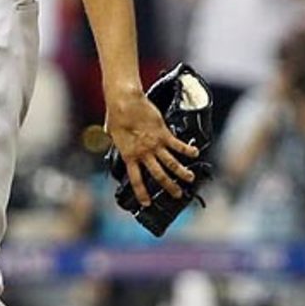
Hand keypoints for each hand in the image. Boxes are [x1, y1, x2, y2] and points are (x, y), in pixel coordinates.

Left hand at [106, 90, 199, 206]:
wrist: (125, 102)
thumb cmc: (116, 114)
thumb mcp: (112, 131)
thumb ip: (117, 138)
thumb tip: (110, 133)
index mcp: (129, 155)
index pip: (136, 180)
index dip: (142, 193)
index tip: (147, 203)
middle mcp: (143, 153)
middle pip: (159, 175)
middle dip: (169, 186)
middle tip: (177, 194)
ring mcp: (155, 144)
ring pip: (172, 163)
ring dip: (182, 172)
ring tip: (190, 178)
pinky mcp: (163, 133)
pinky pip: (178, 145)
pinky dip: (187, 149)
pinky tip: (195, 153)